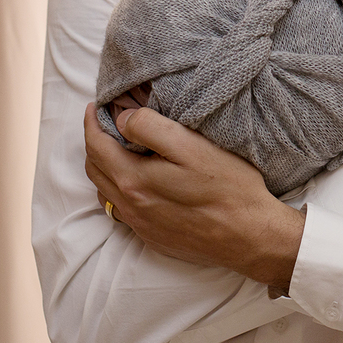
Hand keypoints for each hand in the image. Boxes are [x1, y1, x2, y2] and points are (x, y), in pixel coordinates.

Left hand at [84, 103, 305, 292]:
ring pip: (105, 192)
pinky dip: (118, 189)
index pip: (97, 146)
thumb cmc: (229, 188)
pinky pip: (121, 210)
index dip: (92, 122)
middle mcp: (131, 206)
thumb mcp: (192, 146)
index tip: (95, 106)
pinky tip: (135, 180)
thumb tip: (122, 121)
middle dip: (95, 142)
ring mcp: (141, 225)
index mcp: (134, 180)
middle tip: (105, 122)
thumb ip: (150, 128)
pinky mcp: (153, 236)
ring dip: (104, 167)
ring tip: (118, 147)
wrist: (250, 236)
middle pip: (95, 169)